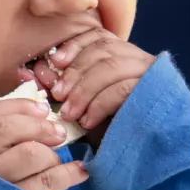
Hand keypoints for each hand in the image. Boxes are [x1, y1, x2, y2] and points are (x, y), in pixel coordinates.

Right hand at [0, 97, 89, 189]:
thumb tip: (37, 112)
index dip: (18, 107)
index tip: (42, 109)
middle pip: (5, 129)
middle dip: (38, 126)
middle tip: (58, 133)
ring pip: (28, 154)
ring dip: (51, 153)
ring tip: (56, 159)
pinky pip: (44, 183)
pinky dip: (67, 174)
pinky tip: (79, 171)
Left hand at [35, 29, 157, 134]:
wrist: (145, 153)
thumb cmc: (110, 127)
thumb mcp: (83, 104)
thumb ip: (64, 88)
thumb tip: (34, 70)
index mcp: (122, 54)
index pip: (97, 36)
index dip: (75, 44)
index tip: (56, 60)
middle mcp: (139, 58)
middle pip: (102, 49)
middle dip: (75, 72)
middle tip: (58, 95)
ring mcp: (150, 73)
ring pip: (111, 67)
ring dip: (84, 89)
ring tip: (69, 113)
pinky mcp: (155, 92)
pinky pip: (123, 88)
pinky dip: (100, 103)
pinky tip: (87, 121)